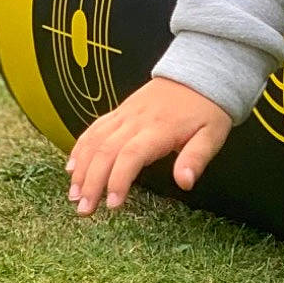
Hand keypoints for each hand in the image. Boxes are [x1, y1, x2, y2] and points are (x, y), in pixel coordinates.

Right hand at [66, 78, 231, 215]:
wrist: (198, 73)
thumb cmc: (206, 109)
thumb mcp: (212, 134)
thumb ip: (196, 158)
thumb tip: (185, 182)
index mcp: (159, 129)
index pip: (131, 155)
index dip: (118, 180)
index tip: (113, 205)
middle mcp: (136, 121)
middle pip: (106, 151)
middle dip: (91, 182)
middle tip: (84, 209)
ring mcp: (125, 114)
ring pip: (95, 140)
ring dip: (81, 168)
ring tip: (73, 195)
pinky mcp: (120, 111)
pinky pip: (94, 128)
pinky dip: (80, 147)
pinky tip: (71, 166)